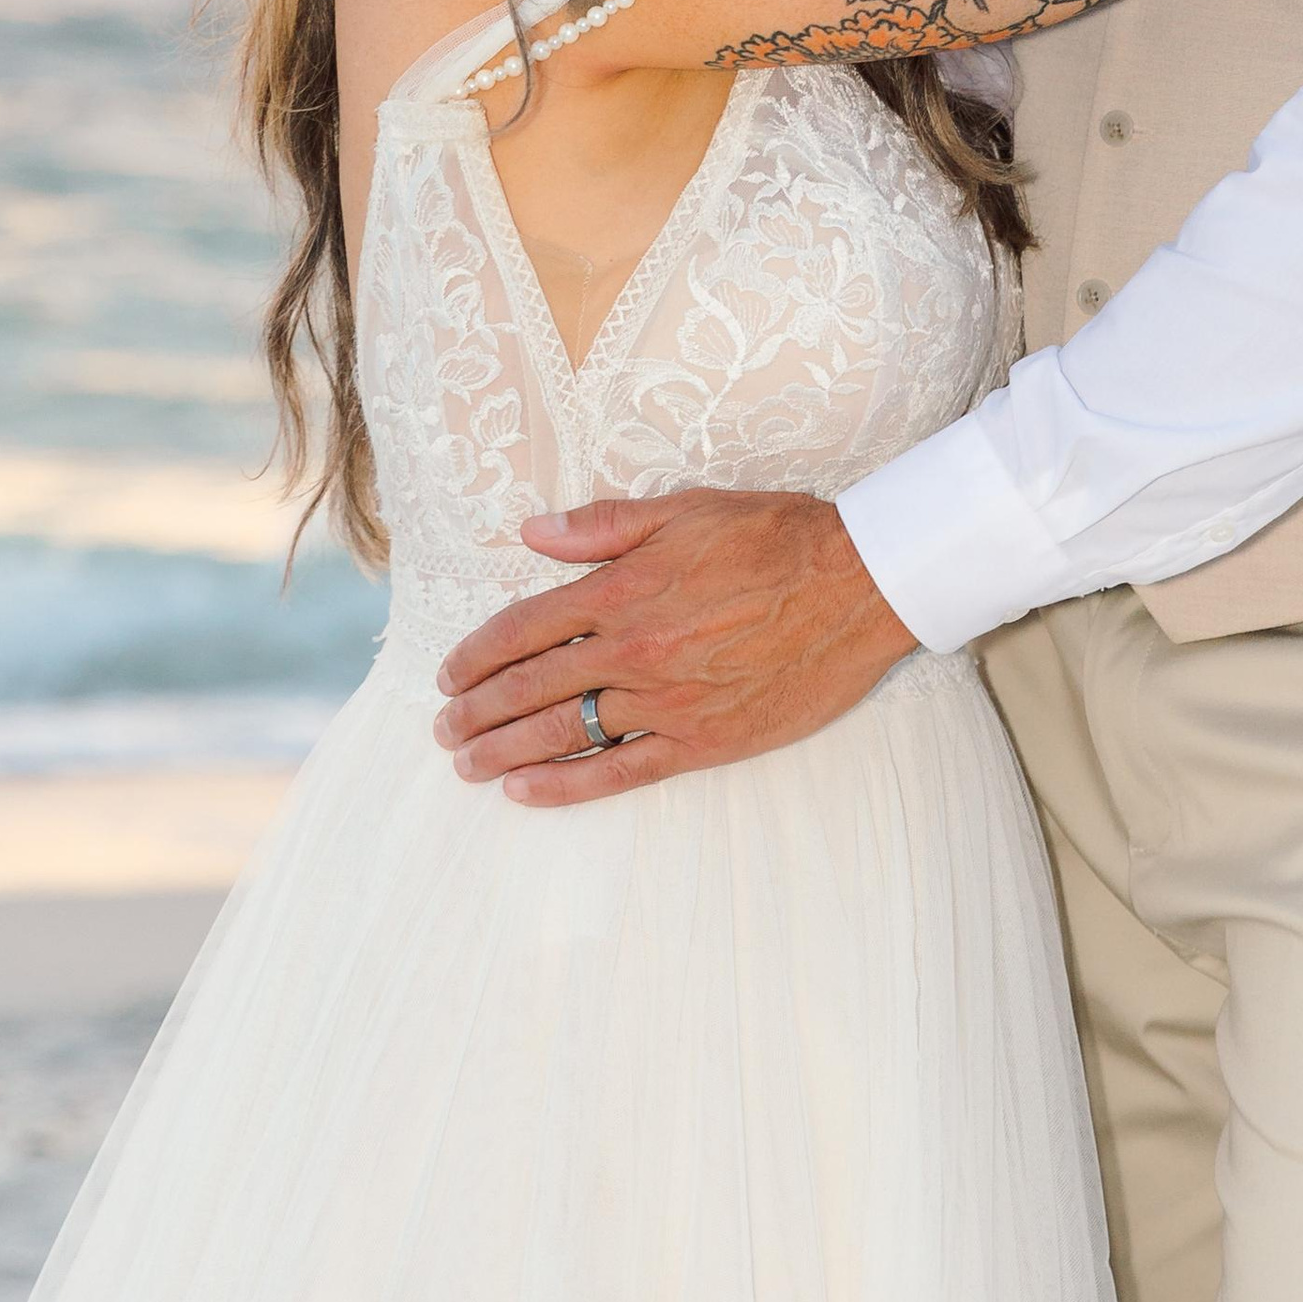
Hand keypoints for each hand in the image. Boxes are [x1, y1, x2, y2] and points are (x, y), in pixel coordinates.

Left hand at [433, 488, 917, 805]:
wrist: (859, 586)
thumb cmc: (775, 537)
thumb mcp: (685, 508)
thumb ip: (601, 524)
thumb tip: (530, 531)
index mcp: (622, 590)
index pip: (523, 628)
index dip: (476, 654)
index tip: (448, 672)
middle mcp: (633, 651)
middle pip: (530, 688)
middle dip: (475, 710)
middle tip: (442, 727)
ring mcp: (665, 702)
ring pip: (563, 734)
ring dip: (504, 752)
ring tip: (467, 764)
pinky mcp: (701, 741)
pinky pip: (618, 773)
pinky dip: (565, 786)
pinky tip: (526, 792)